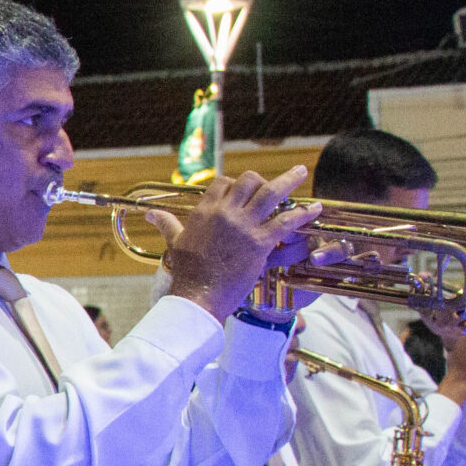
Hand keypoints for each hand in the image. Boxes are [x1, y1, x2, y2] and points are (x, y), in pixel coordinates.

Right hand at [155, 166, 318, 320]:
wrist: (198, 294)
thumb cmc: (186, 271)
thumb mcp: (175, 242)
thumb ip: (167, 224)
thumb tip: (151, 214)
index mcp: (205, 211)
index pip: (224, 183)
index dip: (236, 184)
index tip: (243, 191)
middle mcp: (225, 212)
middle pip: (248, 180)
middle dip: (261, 180)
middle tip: (271, 186)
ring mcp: (244, 226)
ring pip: (270, 192)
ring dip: (289, 180)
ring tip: (302, 171)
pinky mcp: (260, 242)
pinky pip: (286, 221)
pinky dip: (303, 213)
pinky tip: (315, 208)